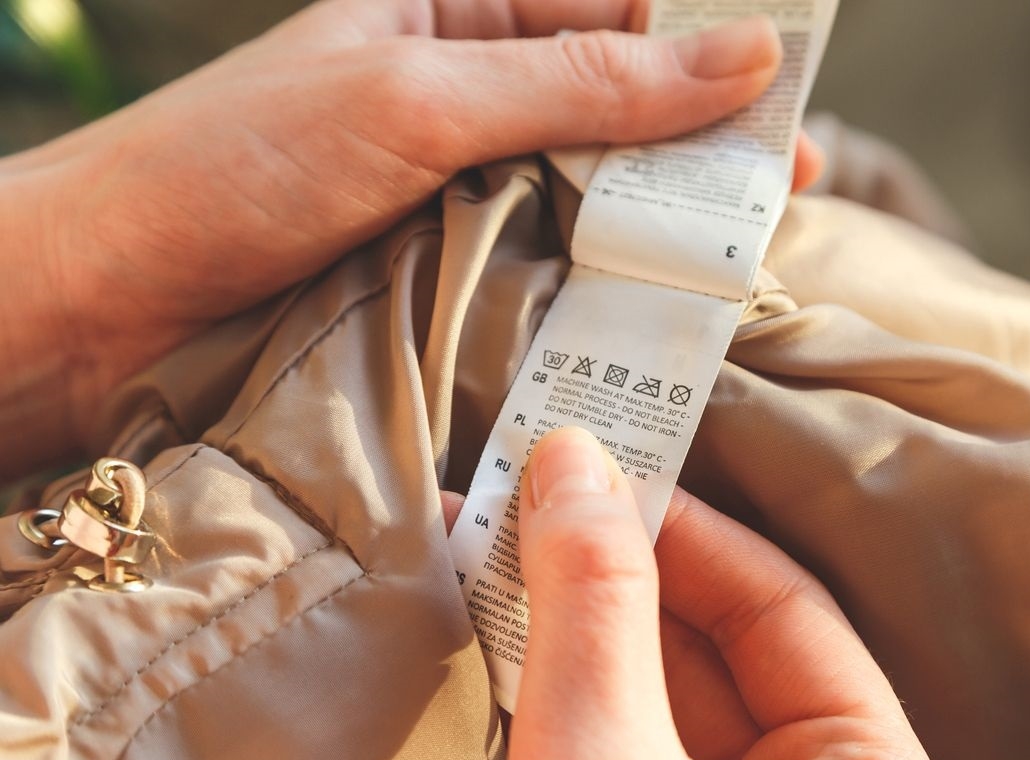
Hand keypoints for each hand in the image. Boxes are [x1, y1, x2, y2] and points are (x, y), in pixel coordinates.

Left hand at [0, 0, 822, 477]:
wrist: (107, 299)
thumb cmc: (236, 166)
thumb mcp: (422, 99)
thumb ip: (583, 81)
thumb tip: (739, 56)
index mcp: (454, 9)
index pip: (615, 12)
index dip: (708, 56)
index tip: (782, 118)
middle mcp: (462, 94)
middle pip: (614, 111)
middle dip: (691, 158)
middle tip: (767, 217)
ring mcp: (452, 189)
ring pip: (585, 196)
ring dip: (647, 235)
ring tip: (720, 276)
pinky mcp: (440, 271)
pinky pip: (541, 267)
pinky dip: (591, 291)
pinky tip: (639, 318)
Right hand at [447, 427, 963, 759]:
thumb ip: (596, 615)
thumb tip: (573, 463)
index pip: (787, 613)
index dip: (686, 530)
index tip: (596, 472)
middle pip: (718, 652)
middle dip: (614, 575)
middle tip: (529, 504)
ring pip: (662, 705)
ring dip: (579, 633)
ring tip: (495, 559)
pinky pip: (626, 757)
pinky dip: (568, 702)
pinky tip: (504, 644)